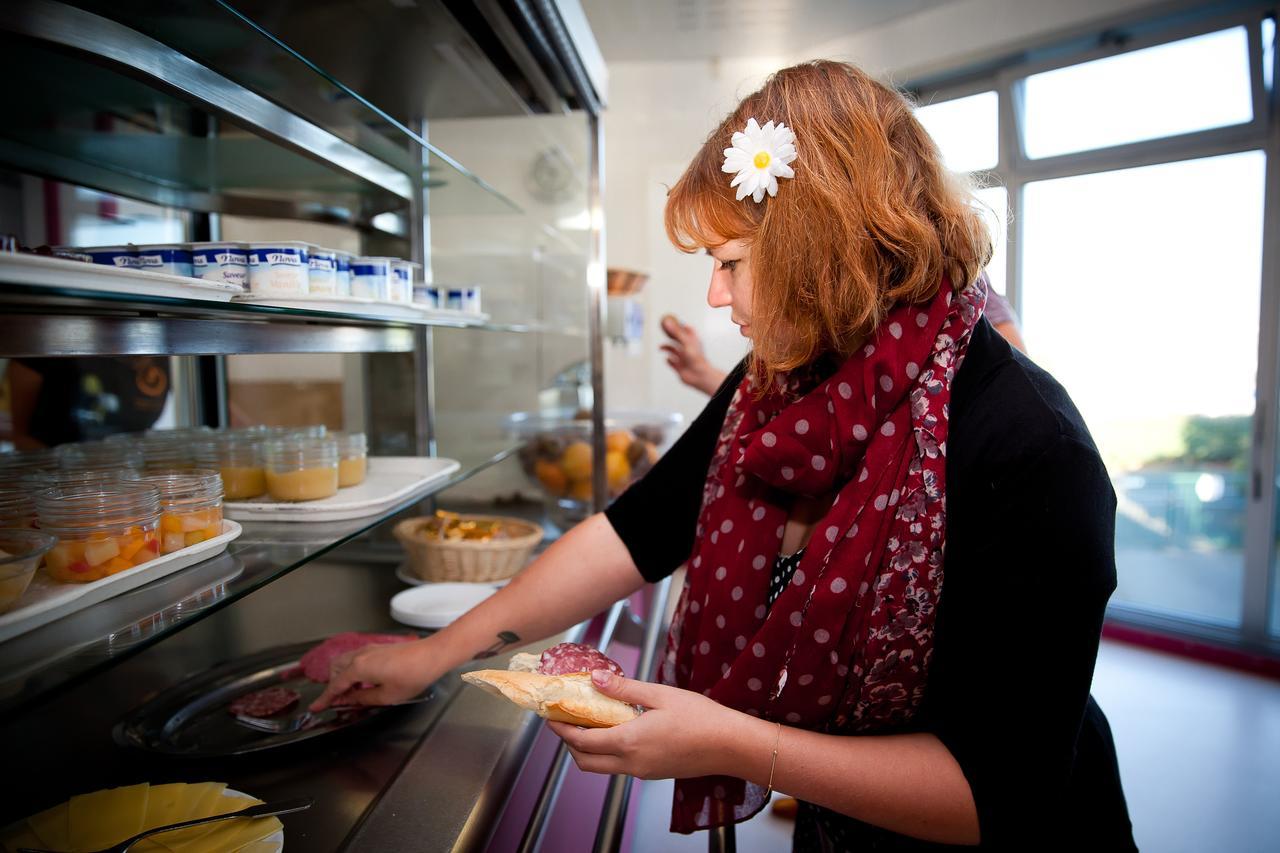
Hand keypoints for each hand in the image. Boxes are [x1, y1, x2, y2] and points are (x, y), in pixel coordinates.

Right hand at [309, 639, 439, 710]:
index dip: (325, 699)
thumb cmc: (413, 675)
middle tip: (337, 701)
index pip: (335, 685)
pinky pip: (356, 658)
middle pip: (335, 670)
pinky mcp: (378, 648)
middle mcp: (360, 655)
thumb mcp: (387, 696)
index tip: (315, 707)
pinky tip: (363, 681)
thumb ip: (363, 699)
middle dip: (333, 686)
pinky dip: (352, 670)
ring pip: (345, 662)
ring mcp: (369, 649)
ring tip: (351, 693)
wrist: (432, 655)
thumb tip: (348, 701)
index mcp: (359, 667)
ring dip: (343, 677)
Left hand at [546, 670, 750, 779]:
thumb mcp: (659, 694)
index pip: (582, 741)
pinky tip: (616, 730)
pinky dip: (608, 752)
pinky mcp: (653, 773)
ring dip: (588, 749)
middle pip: (585, 762)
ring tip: (588, 722)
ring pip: (602, 767)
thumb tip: (594, 678)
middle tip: (565, 721)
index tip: (552, 715)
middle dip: (569, 743)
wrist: (730, 745)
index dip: (562, 729)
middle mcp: (631, 763)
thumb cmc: (700, 718)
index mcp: (629, 742)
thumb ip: (623, 688)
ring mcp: (642, 772)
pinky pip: (620, 766)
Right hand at [660, 314, 726, 395]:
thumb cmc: (696, 358)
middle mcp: (688, 349)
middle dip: (670, 336)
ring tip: (660, 347)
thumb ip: (676, 332)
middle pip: (678, 339)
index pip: (688, 330)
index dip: (680, 325)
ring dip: (666, 348)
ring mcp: (684, 358)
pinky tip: (668, 359)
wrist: (698, 375)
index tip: (673, 320)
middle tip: (662, 331)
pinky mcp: (679, 366)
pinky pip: (671, 362)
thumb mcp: (685, 341)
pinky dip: (668, 360)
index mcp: (693, 341)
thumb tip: (667, 322)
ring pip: (673, 350)